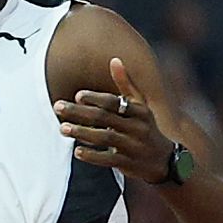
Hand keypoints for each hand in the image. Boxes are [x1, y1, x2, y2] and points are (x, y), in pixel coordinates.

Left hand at [54, 57, 178, 180]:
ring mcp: (134, 146)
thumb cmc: (145, 128)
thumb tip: (114, 59)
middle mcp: (138, 127)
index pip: (115, 102)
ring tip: (62, 128)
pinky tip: (77, 151)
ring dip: (82, 132)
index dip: (95, 98)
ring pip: (105, 137)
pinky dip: (93, 155)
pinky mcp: (129, 163)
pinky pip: (109, 159)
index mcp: (140, 111)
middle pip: (105, 117)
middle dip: (80, 112)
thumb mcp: (140, 105)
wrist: (164, 161)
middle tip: (57, 106)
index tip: (77, 95)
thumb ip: (126, 84)